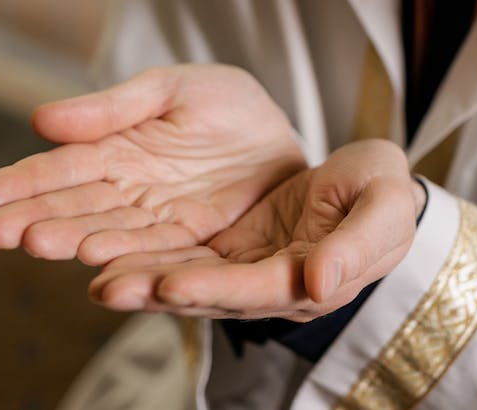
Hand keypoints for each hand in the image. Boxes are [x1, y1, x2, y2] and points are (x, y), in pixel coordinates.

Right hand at [0, 64, 305, 264]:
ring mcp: (160, 218)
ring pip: (110, 232)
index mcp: (115, 149)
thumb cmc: (227, 107)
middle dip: (36, 217)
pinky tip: (98, 265)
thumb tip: (40, 121)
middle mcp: (129, 190)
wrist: (286, 136)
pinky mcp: (197, 240)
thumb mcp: (172, 90)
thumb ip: (113, 108)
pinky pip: (161, 250)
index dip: (23, 181)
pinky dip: (129, 258)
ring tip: (40, 244)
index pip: (61, 168)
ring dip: (74, 239)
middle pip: (76, 206)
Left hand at [87, 140, 425, 320]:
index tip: (169, 284)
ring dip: (138, 276)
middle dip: (155, 290)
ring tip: (90, 271)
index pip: (256, 291)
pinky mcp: (231, 252)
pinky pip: (181, 255)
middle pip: (207, 294)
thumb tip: (317, 283)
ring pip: (185, 278)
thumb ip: (358, 244)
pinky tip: (104, 248)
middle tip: (104, 286)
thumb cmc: (385, 191)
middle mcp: (273, 288)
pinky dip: (145, 253)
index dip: (212, 289)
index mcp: (314, 282)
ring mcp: (248, 272)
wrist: (373, 181)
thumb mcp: (385, 206)